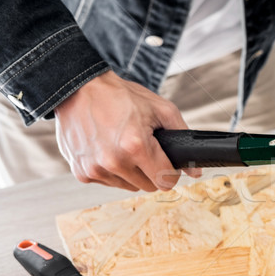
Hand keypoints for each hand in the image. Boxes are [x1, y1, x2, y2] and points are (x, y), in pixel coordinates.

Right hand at [55, 71, 199, 191]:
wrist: (79, 89)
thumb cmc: (121, 96)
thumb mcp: (160, 109)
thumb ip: (183, 136)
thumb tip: (195, 171)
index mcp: (136, 146)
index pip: (165, 181)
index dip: (170, 172)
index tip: (166, 162)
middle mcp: (114, 161)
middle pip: (149, 187)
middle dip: (151, 171)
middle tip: (144, 149)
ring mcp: (95, 169)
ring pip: (129, 186)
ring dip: (131, 172)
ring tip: (124, 146)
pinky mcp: (82, 173)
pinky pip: (109, 182)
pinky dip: (112, 171)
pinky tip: (108, 149)